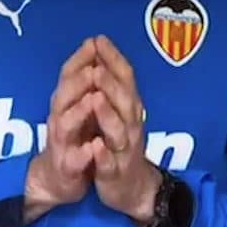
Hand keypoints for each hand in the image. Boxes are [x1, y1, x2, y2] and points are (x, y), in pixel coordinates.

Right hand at [24, 38, 99, 222]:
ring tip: (93, 100)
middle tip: (93, 69)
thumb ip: (84, 79)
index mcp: (65, 101)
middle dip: (78, 82)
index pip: (68, 74)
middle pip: (64, 95)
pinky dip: (83, 154)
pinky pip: (74, 160)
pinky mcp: (66, 167)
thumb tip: (94, 44)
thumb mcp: (78, 105)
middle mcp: (59, 118)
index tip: (94, 41)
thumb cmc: (73, 135)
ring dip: (79, 112)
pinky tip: (93, 148)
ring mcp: (61, 143)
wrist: (57, 178)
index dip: (80, 58)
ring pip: (65, 125)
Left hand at [90, 35, 163, 225]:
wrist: (131, 187)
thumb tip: (100, 46)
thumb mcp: (117, 109)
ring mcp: (124, 149)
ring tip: (95, 98)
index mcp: (129, 106)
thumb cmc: (119, 140)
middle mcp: (131, 124)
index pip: (125, 77)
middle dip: (110, 83)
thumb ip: (111, 82)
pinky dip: (103, 155)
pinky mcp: (114, 173)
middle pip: (125, 100)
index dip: (113, 58)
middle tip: (96, 68)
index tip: (99, 39)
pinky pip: (109, 163)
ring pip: (119, 130)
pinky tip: (95, 146)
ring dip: (107, 114)